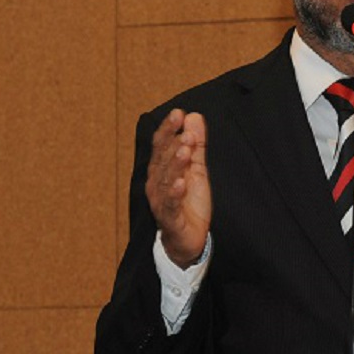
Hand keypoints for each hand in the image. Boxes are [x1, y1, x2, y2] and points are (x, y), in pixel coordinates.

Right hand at [145, 109, 211, 267]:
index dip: (168, 129)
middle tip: (186, 130)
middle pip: (162, 159)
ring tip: (185, 149)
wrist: (188, 239)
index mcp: (162, 169)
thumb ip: (196, 145)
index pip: (162, 145)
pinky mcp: (170, 219)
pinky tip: (181, 182)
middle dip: (173, 143)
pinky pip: (170, 205)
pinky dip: (174, 193)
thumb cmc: (189, 203)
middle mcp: (157, 182)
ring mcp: (161, 201)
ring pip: (166, 179)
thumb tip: (194, 116)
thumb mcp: (196, 169)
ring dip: (175, 163)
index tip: (178, 113)